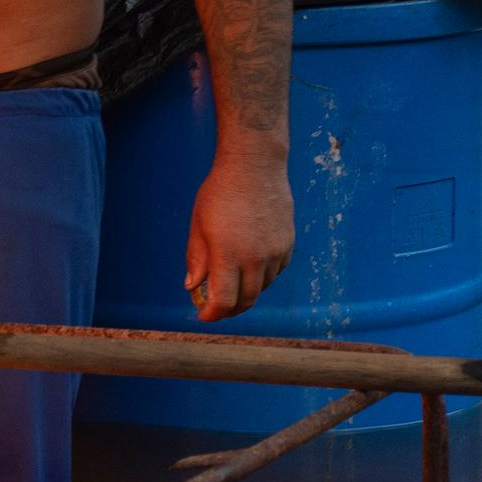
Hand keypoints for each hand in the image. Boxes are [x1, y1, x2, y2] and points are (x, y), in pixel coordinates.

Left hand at [185, 153, 292, 320]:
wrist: (255, 165)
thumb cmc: (220, 192)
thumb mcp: (199, 225)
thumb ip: (197, 259)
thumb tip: (192, 287)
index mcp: (228, 254)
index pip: (223, 301)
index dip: (213, 315)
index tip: (204, 316)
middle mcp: (255, 257)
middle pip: (245, 301)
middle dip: (230, 309)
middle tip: (218, 307)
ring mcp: (275, 252)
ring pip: (261, 287)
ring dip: (246, 291)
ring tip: (232, 282)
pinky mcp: (288, 245)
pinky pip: (276, 272)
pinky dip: (262, 276)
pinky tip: (250, 265)